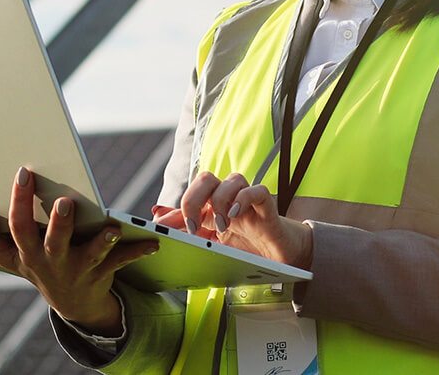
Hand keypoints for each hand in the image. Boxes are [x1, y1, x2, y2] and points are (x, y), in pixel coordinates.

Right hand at [0, 166, 157, 331]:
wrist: (73, 304)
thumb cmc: (39, 265)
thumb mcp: (11, 258)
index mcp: (26, 254)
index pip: (16, 228)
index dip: (16, 204)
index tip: (23, 174)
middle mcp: (50, 263)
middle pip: (52, 242)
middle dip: (58, 223)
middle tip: (64, 202)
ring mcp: (77, 269)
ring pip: (89, 255)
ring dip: (101, 242)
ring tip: (111, 229)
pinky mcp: (101, 273)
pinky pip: (121, 261)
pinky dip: (137, 250)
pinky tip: (153, 243)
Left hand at [154, 172, 312, 270]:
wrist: (280, 260)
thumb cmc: (247, 249)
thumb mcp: (213, 245)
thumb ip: (188, 231)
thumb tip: (157, 217)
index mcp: (213, 208)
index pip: (189, 197)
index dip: (173, 210)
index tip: (159, 225)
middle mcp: (229, 199)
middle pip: (206, 179)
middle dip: (193, 198)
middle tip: (192, 225)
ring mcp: (248, 201)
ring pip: (232, 179)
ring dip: (221, 200)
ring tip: (221, 226)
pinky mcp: (267, 207)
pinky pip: (257, 190)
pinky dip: (245, 198)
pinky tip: (237, 214)